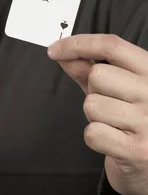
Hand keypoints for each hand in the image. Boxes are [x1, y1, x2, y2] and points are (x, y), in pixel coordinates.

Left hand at [48, 34, 147, 194]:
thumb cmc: (135, 123)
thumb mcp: (116, 89)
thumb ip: (88, 69)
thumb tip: (63, 53)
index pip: (112, 45)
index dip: (78, 44)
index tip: (56, 49)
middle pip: (98, 75)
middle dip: (93, 90)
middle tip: (111, 105)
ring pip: (92, 105)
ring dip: (94, 116)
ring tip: (114, 124)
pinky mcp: (137, 150)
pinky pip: (93, 133)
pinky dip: (95, 138)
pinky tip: (113, 141)